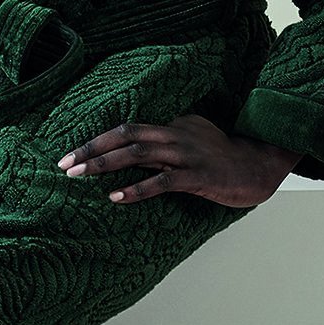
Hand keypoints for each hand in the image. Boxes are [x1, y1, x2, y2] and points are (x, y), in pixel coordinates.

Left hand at [55, 114, 297, 209]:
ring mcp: (186, 156)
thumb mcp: (193, 135)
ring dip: (104, 165)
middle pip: (125, 137)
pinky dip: (136, 189)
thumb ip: (166, 136)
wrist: (259, 166)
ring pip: (138, 155)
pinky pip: (161, 182)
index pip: (126, 128)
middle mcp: (174, 136)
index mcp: (171, 127)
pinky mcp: (198, 177)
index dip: (96, 140)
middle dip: (91, 150)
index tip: (70, 154)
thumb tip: (139, 142)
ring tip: (79, 176)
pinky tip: (115, 197)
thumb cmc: (224, 154)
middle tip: (64, 164)